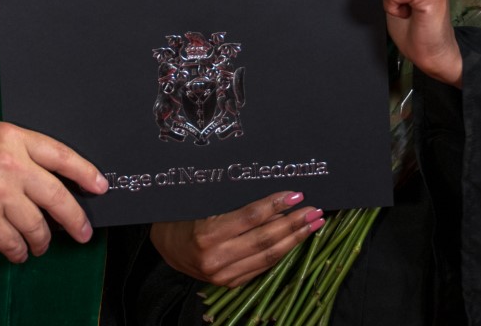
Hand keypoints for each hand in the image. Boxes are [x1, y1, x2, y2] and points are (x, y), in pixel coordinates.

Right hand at [0, 122, 107, 263]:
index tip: (99, 186)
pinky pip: (12, 242)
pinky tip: (18, 252)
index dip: (85, 172)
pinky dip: (18, 251)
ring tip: (40, 245)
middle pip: (56, 195)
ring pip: (37, 224)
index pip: (61, 155)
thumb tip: (45, 178)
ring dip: (42, 240)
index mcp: (13, 138)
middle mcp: (11, 165)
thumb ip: (16, 151)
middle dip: (74, 218)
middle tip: (83, 231)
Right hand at [150, 191, 323, 287]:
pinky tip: (295, 242)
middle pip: (263, 239)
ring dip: (294, 240)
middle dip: (293, 224)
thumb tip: (274, 200)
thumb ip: (235, 203)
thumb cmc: (183, 216)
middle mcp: (215, 258)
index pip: (249, 218)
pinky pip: (261, 268)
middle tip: (315, 211)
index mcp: (206, 234)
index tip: (296, 195)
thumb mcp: (204, 202)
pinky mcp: (229, 284)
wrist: (164, 246)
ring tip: (313, 225)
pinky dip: (281, 254)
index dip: (275, 206)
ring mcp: (223, 275)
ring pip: (267, 257)